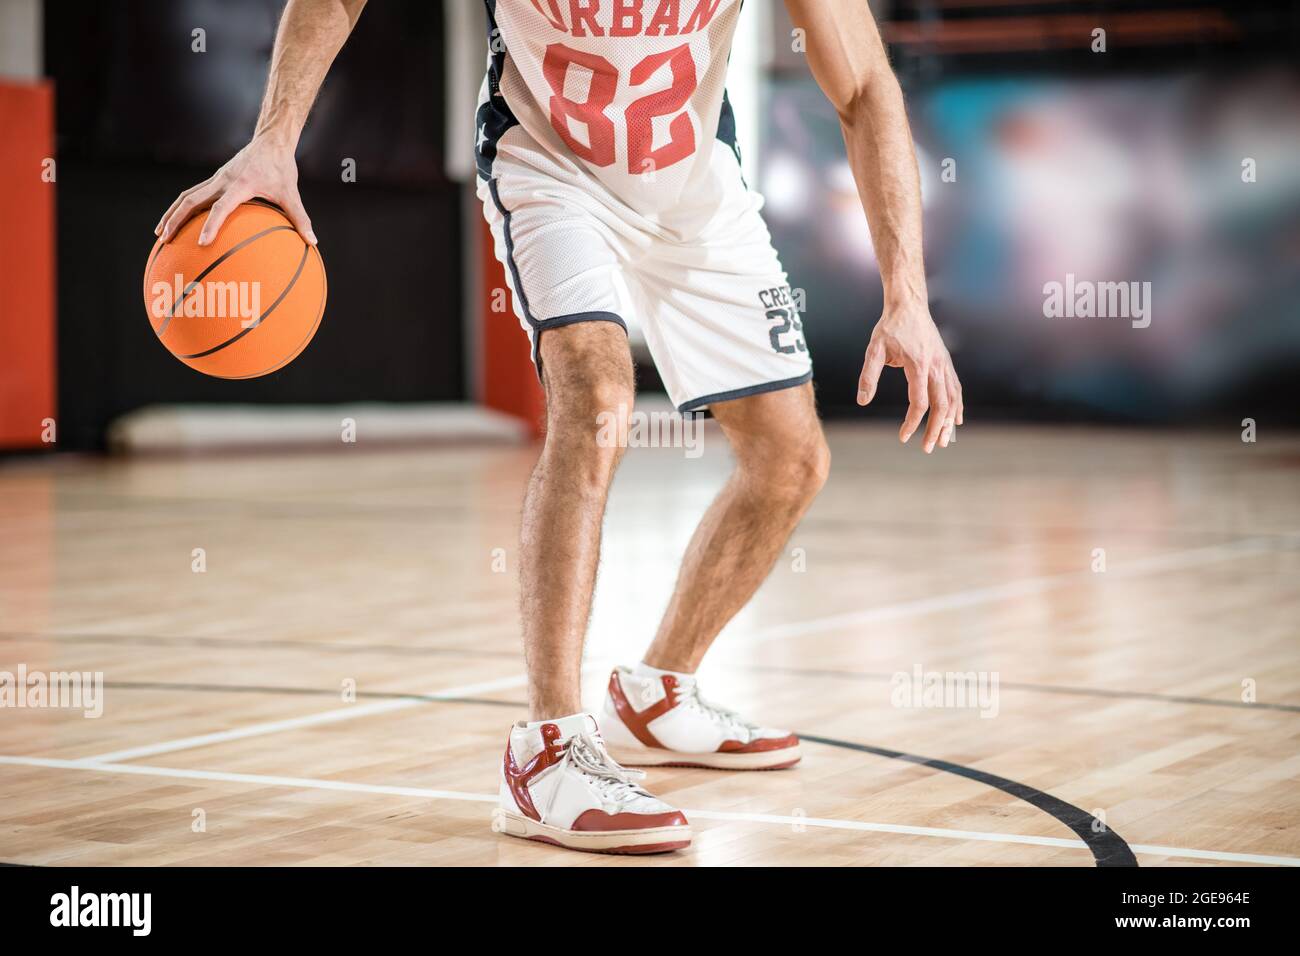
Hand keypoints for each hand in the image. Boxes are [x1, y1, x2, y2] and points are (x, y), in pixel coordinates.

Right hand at [155, 136, 315, 246]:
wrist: (271, 142)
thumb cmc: (281, 169)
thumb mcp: (292, 194)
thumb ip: (301, 219)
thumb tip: (313, 242)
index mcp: (239, 185)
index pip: (221, 208)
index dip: (211, 225)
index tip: (202, 243)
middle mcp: (222, 181)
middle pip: (191, 200)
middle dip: (176, 220)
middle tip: (165, 239)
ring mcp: (215, 179)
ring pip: (186, 196)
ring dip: (172, 214)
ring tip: (160, 234)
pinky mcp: (214, 180)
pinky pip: (193, 194)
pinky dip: (181, 208)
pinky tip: (176, 223)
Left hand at [857, 305, 963, 452]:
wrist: (909, 305)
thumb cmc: (890, 327)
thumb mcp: (874, 350)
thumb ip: (868, 376)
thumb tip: (863, 401)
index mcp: (918, 365)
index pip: (919, 402)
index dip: (912, 422)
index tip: (903, 437)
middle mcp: (935, 366)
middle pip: (941, 405)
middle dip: (936, 429)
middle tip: (929, 448)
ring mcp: (944, 364)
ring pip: (953, 398)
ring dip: (949, 421)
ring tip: (944, 441)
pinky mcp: (946, 362)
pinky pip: (956, 388)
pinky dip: (957, 405)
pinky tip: (955, 420)